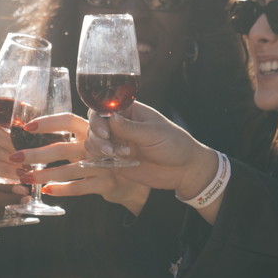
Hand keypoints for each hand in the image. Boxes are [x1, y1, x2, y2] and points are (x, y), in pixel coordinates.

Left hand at [16, 113, 145, 213]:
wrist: (135, 182)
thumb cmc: (107, 159)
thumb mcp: (93, 142)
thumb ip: (74, 138)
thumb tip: (35, 135)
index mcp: (91, 130)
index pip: (67, 120)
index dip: (48, 123)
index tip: (27, 127)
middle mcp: (96, 145)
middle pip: (62, 147)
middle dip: (36, 153)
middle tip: (15, 157)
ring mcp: (103, 165)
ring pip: (68, 170)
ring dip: (44, 175)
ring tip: (26, 177)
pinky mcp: (106, 183)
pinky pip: (80, 187)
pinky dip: (62, 189)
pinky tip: (47, 190)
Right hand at [80, 101, 218, 198]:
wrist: (184, 169)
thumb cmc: (174, 144)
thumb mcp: (154, 134)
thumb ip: (131, 128)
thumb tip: (111, 116)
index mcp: (129, 112)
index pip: (104, 107)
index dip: (98, 117)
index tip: (104, 130)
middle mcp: (120, 126)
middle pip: (94, 125)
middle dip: (97, 136)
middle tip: (110, 148)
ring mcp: (117, 143)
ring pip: (93, 142)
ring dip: (99, 148)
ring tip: (119, 155)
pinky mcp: (116, 161)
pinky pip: (98, 158)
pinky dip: (99, 160)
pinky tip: (114, 163)